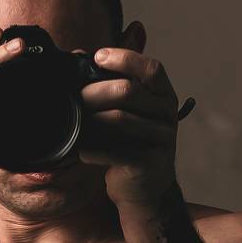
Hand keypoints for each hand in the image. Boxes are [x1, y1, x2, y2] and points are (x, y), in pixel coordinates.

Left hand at [76, 46, 184, 209]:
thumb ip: (110, 82)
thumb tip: (79, 52)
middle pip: (129, 92)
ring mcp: (161, 141)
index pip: (151, 69)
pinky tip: (81, 150)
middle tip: (75, 96)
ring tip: (74, 122)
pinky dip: (92, 149)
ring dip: (90, 120)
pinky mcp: (149, 164)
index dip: (126, 58)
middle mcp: (167, 115)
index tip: (98, 56)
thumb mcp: (128, 111)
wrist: (145, 190)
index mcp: (164, 97)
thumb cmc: (130, 144)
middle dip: (95, 92)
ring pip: (119, 120)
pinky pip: (114, 151)